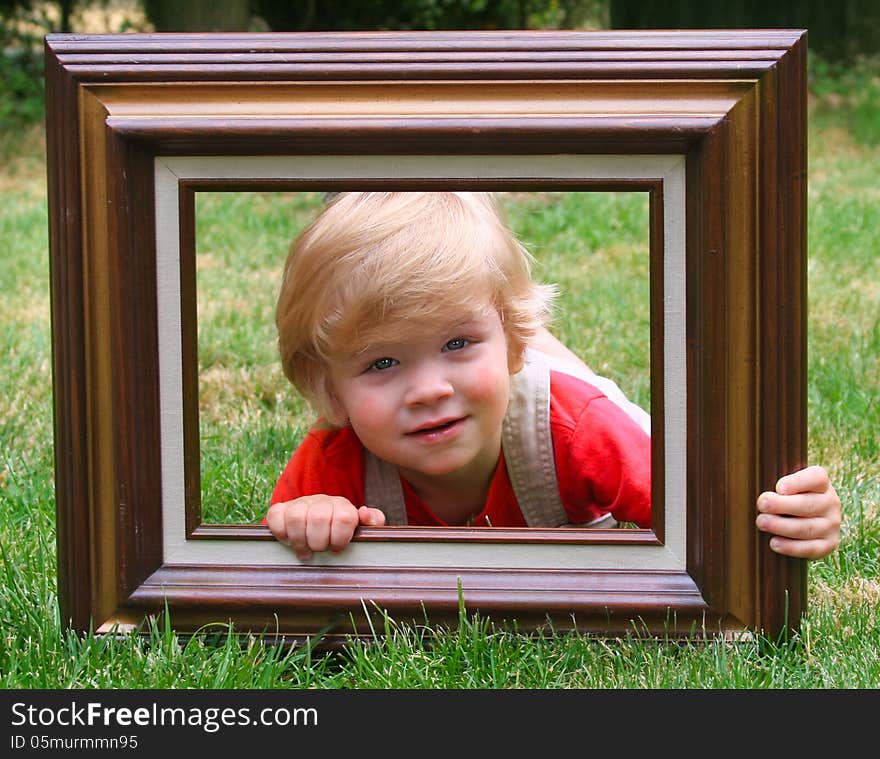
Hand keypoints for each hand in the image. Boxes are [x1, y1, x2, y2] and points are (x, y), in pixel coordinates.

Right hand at [266, 495, 385, 561]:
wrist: (318, 523)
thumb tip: (364, 512)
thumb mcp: (362, 529)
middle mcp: (321, 501)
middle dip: (319, 542)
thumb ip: (373, 522)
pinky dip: (281, 532)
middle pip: (319, 518)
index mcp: (343, 507)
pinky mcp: (281, 508)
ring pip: (296, 517)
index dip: (339, 538)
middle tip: (320, 550)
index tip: (337, 549)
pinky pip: (275, 516)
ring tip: (304, 551)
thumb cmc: (342, 533)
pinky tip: (289, 540)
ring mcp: (300, 503)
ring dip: (299, 540)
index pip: (344, 517)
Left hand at [755, 465, 840, 558]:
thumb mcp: (783, 484)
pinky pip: (811, 548)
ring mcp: (831, 524)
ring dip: (782, 526)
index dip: (798, 482)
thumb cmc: (785, 496)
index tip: (779, 488)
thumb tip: (749, 483)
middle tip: (761, 505)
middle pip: (808, 504)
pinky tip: (774, 543)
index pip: (816, 478)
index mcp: (821, 483)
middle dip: (783, 505)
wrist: (803, 519)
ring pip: (807, 527)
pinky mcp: (828, 544)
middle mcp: (831, 502)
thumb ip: (772, 479)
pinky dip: (791, 547)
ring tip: (761, 522)